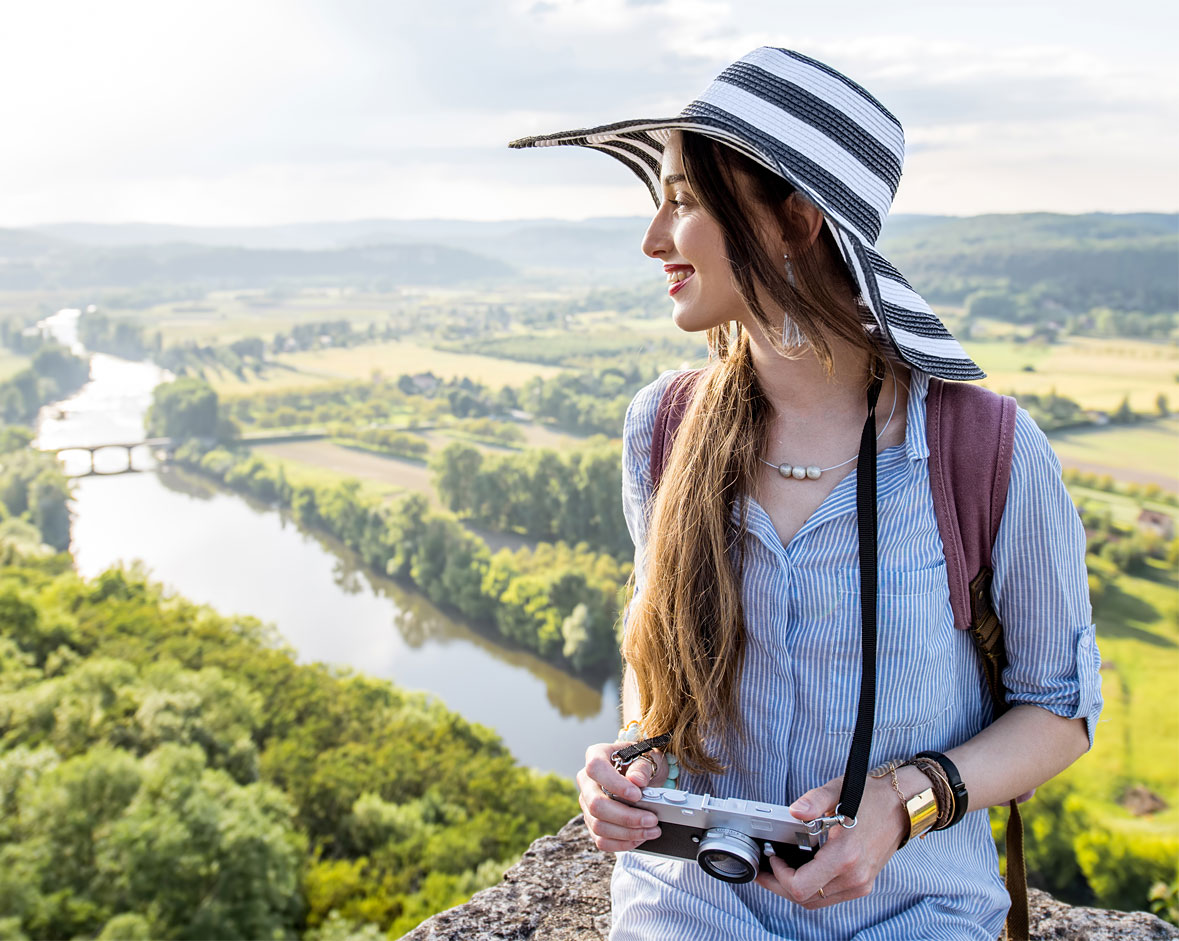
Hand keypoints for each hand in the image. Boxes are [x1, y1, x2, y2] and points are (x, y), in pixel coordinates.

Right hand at [577, 741, 666, 852]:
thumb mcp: (647, 758)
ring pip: (598, 825)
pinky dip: (621, 843)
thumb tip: (637, 781)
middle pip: (596, 804)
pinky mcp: (592, 823)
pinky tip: (639, 838)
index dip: (614, 784)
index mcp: (596, 756)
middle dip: (626, 817)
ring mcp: (587, 804)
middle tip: (652, 820)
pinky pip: (601, 840)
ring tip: (652, 830)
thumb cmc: (642, 764)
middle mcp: (587, 781)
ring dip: (627, 833)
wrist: (641, 776)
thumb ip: (642, 768)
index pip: (596, 768)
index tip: (637, 795)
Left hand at [755, 771, 913, 908]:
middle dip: (779, 886)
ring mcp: (860, 884)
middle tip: (764, 869)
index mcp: (845, 856)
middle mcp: (854, 877)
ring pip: (816, 901)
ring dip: (794, 888)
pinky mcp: (862, 884)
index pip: (801, 886)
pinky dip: (811, 888)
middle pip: (805, 899)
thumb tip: (794, 811)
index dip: (779, 876)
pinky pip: (829, 897)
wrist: (900, 806)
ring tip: (779, 868)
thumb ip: (813, 800)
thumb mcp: (838, 790)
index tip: (773, 856)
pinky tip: (801, 869)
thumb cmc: (870, 797)